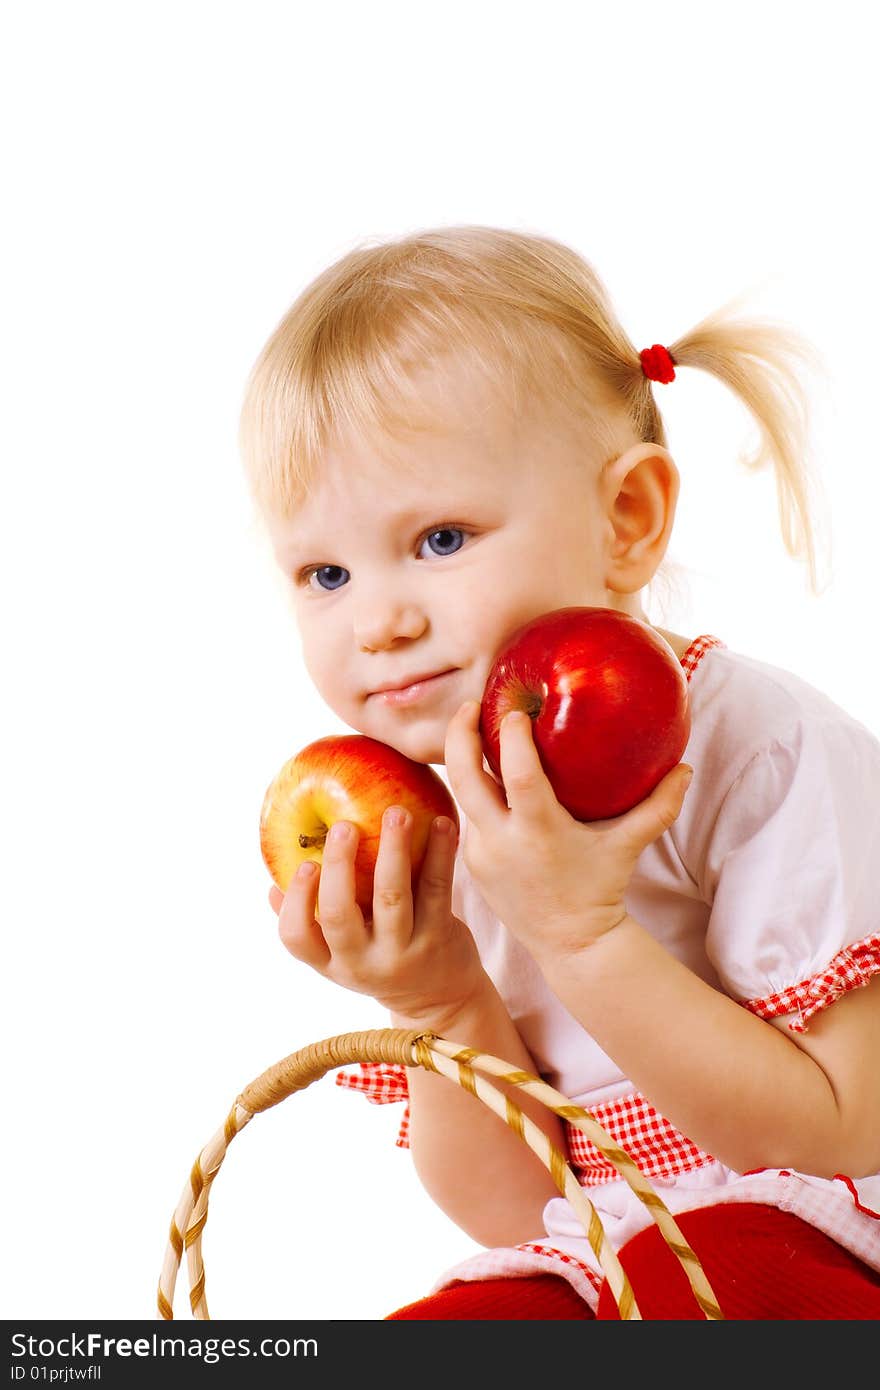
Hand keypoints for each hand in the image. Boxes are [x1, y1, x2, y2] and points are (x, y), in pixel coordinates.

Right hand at [268, 805, 487, 1028]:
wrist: (440, 997)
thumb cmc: (379, 958)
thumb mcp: (342, 954)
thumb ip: (312, 922)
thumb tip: (273, 885)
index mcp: (332, 963)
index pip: (297, 938)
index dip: (296, 901)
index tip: (305, 863)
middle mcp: (363, 963)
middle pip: (339, 916)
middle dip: (338, 867)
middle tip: (343, 826)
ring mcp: (402, 953)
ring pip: (392, 897)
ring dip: (393, 850)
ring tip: (396, 812)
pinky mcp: (439, 938)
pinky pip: (437, 889)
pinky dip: (440, 853)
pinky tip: (441, 822)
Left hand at [444, 701, 692, 960]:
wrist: (571, 944)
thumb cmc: (601, 888)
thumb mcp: (628, 846)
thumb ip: (659, 807)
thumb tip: (686, 767)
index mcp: (539, 833)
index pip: (518, 775)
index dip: (512, 738)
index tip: (514, 710)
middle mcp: (502, 843)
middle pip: (464, 777)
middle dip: (459, 734)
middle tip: (472, 705)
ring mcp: (481, 855)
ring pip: (462, 795)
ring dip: (464, 760)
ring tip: (475, 728)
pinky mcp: (471, 863)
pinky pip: (469, 817)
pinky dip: (475, 792)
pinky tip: (485, 772)